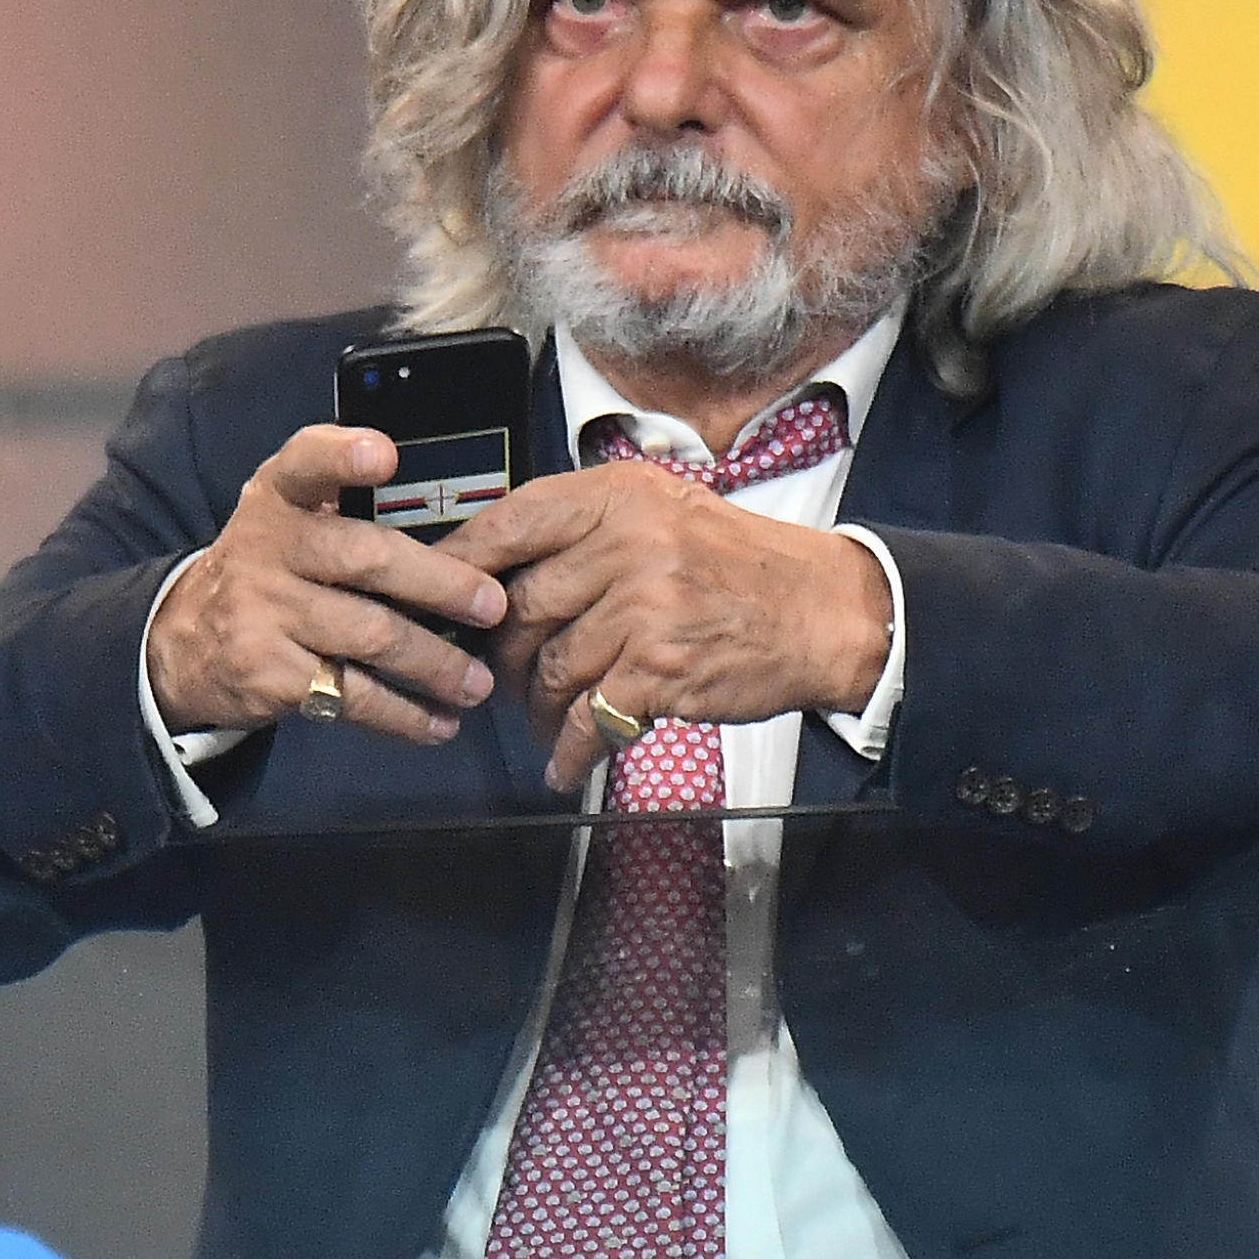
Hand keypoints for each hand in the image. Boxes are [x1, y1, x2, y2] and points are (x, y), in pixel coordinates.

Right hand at [146, 426, 508, 744]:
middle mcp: (266, 547)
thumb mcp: (285, 524)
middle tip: (492, 607)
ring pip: (369, 635)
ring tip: (478, 683)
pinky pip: (351, 695)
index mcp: (277, 497)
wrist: (182, 645)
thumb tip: (461, 532)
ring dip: (434, 664)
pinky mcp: (268, 673)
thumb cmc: (268, 573)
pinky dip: (404, 714)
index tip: (384, 457)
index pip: (304, 462)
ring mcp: (263, 612)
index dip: (342, 457)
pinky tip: (438, 723)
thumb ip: (346, 511)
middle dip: (438, 583)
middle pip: (365, 558)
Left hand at [441, 462, 890, 790]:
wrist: (827, 610)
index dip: (460, 562)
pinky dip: (569, 749)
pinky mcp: (660, 668)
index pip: (511, 522)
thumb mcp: (663, 512)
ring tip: (536, 720)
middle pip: (520, 606)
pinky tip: (563, 763)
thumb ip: (586, 528)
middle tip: (493, 677)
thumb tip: (497, 565)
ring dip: (533, 707)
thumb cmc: (740, 565)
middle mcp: (628, 543)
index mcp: (618, 495)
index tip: (432, 593)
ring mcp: (644, 606)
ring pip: (548, 666)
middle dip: (498, 653)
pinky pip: (589, 717)